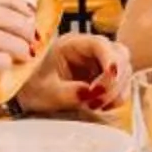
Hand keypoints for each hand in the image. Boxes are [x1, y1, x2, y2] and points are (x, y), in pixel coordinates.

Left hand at [12, 33, 130, 120]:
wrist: (27, 98)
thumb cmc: (31, 89)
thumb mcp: (46, 92)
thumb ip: (68, 93)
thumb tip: (92, 94)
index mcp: (72, 44)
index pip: (101, 44)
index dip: (111, 61)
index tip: (108, 82)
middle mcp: (89, 51)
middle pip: (119, 55)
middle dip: (115, 80)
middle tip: (99, 101)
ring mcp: (98, 64)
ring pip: (124, 70)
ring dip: (118, 90)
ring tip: (97, 105)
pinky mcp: (103, 78)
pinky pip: (121, 85)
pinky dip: (116, 97)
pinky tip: (101, 106)